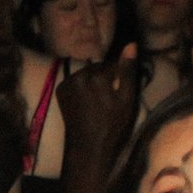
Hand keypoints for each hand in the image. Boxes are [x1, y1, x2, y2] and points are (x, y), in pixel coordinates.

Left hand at [57, 43, 141, 165]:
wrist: (88, 147)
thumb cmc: (112, 126)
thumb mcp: (127, 100)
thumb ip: (128, 71)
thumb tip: (131, 44)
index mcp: (96, 75)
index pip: (114, 64)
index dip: (122, 75)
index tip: (123, 90)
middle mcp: (79, 74)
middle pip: (99, 67)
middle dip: (106, 77)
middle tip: (111, 97)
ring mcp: (68, 82)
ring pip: (87, 73)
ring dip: (94, 81)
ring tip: (100, 100)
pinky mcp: (61, 90)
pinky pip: (76, 81)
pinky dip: (82, 86)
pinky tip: (87, 101)